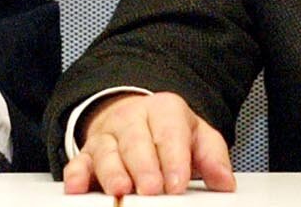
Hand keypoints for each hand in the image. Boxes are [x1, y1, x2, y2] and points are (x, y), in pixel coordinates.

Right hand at [61, 90, 235, 195]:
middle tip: (152, 189)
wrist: (135, 117)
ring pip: (106, 151)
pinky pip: (79, 162)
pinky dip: (76, 174)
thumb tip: (224, 181)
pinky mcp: (88, 154)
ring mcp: (108, 137)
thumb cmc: (168, 132)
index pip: (169, 132)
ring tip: (120, 189)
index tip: (177, 182)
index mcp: (164, 111)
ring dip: (112, 172)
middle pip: (136, 141)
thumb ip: (212, 157)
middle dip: (143, 166)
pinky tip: (78, 187)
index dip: (173, 158)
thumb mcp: (197, 136)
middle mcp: (132, 120)